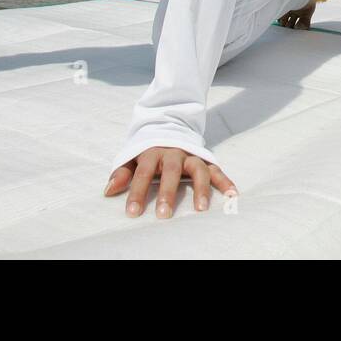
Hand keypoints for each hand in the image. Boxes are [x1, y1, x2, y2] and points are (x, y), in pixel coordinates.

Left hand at [105, 146, 235, 218]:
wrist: (169, 125)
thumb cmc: (149, 151)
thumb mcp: (132, 158)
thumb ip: (122, 173)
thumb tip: (108, 191)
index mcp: (153, 152)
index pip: (143, 173)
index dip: (137, 192)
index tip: (133, 212)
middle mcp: (174, 153)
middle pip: (172, 172)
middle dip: (168, 193)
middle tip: (164, 215)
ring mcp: (191, 156)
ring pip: (198, 169)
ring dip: (200, 188)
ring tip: (201, 209)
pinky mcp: (205, 159)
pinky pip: (216, 170)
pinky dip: (225, 181)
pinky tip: (233, 194)